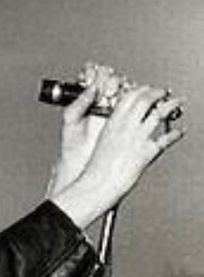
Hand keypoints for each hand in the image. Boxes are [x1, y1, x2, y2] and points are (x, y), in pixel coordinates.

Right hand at [49, 67, 183, 227]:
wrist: (96, 186)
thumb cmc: (96, 170)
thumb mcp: (103, 141)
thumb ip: (116, 129)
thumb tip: (127, 122)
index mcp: (113, 123)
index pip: (130, 96)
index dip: (142, 90)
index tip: (148, 90)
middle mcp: (126, 127)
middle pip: (146, 100)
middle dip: (158, 93)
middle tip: (164, 94)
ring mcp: (137, 139)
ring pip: (159, 114)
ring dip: (171, 106)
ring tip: (176, 104)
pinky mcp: (147, 153)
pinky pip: (166, 139)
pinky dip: (176, 133)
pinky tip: (179, 132)